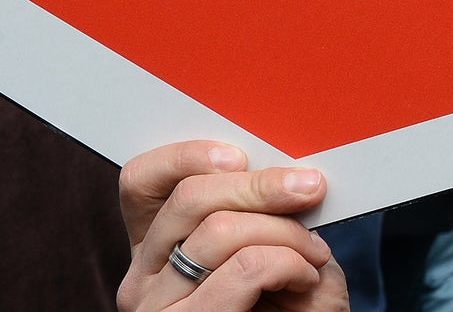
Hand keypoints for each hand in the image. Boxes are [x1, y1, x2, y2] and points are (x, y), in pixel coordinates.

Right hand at [116, 141, 348, 311]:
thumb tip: (280, 166)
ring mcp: (158, 308)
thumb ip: (259, 208)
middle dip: (262, 186)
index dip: (185, 156)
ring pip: (219, 230)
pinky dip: (289, 262)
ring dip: (285, 231)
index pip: (139, 184)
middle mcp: (143, 278)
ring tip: (313, 252)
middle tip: (310, 190)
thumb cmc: (289, 306)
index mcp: (156, 249)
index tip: (242, 156)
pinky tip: (305, 277)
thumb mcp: (272, 246)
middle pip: (189, 198)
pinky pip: (245, 268)